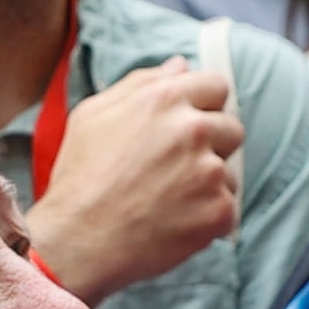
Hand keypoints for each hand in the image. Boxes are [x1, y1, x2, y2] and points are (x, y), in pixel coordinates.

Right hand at [31, 59, 243, 298]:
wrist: (77, 242)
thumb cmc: (79, 178)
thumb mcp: (93, 115)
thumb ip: (141, 83)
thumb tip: (180, 65)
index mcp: (164, 99)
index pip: (216, 86)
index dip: (203, 107)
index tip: (185, 130)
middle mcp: (192, 130)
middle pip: (231, 129)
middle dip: (210, 147)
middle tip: (172, 172)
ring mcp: (209, 172)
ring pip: (229, 173)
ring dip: (207, 187)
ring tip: (166, 202)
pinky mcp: (218, 211)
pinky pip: (228, 210)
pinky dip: (207, 220)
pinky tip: (173, 224)